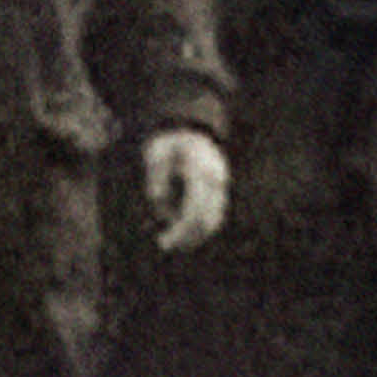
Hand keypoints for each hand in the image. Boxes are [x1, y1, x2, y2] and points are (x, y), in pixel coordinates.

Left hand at [143, 128, 228, 254]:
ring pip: (212, 222)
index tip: (163, 241)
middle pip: (206, 221)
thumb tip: (157, 199)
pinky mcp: (220, 193)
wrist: (190, 132)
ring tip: (171, 242)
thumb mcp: (156, 153)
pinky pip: (214, 217)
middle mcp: (216, 181)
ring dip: (194, 236)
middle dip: (186, 238)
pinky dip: (200, 229)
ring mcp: (221, 187)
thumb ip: (156, 175)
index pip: (194, 211)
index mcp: (200, 171)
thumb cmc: (169, 144)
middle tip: (164, 244)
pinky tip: (183, 236)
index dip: (180, 231)